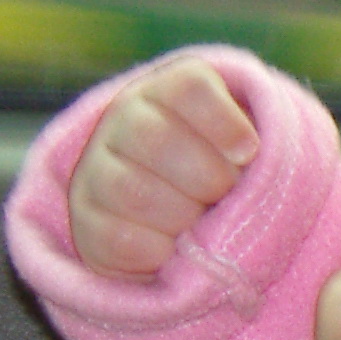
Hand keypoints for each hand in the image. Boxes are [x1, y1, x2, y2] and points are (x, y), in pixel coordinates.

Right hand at [66, 58, 258, 276]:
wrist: (171, 221)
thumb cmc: (221, 175)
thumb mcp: (242, 148)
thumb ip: (256, 144)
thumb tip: (254, 160)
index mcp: (166, 92)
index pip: (188, 88)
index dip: (223, 121)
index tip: (249, 152)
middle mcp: (122, 121)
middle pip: (156, 139)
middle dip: (207, 178)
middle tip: (225, 195)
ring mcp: (95, 169)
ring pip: (136, 192)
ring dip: (183, 217)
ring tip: (200, 224)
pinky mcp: (85, 220)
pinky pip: (120, 238)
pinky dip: (159, 251)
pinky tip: (174, 249)